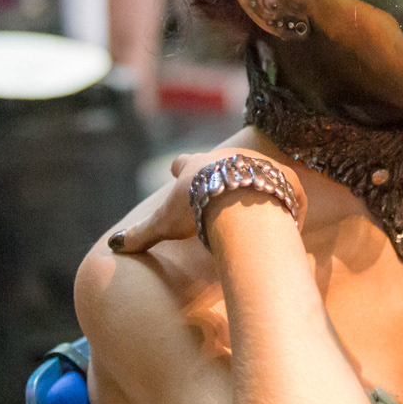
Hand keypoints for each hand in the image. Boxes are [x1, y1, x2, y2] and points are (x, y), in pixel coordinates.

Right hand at [109, 149, 305, 255]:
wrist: (239, 203)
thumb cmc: (196, 211)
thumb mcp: (163, 223)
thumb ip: (140, 234)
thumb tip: (113, 245)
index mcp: (198, 167)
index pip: (184, 163)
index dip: (180, 168)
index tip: (177, 170)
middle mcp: (230, 158)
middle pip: (223, 163)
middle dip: (221, 174)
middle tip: (221, 189)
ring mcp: (261, 164)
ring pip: (258, 172)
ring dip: (257, 185)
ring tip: (257, 205)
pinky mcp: (286, 178)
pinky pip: (288, 190)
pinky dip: (287, 203)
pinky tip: (289, 219)